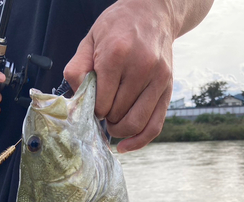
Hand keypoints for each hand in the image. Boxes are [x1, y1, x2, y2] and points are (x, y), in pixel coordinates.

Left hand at [64, 0, 174, 152]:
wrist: (153, 12)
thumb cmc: (117, 27)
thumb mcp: (89, 40)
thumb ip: (77, 68)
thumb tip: (75, 100)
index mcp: (117, 55)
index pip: (101, 102)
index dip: (93, 109)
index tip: (93, 104)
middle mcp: (141, 67)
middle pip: (117, 114)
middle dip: (106, 118)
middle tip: (102, 110)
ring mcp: (158, 79)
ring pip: (135, 123)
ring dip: (119, 129)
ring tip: (112, 121)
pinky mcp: (168, 89)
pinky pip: (154, 127)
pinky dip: (138, 142)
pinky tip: (125, 146)